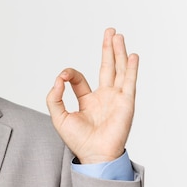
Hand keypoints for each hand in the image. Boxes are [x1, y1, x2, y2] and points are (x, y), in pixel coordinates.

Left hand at [46, 28, 138, 163]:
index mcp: (88, 100)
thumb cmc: (78, 140)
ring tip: (118, 35)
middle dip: (108, 49)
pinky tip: (132, 55)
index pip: (80, 79)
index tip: (62, 78)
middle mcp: (104, 97)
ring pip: (119, 69)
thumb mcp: (58, 116)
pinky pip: (130, 81)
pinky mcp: (126, 102)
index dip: (70, 74)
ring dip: (119, 52)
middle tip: (110, 31)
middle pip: (107, 67)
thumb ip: (54, 97)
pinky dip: (131, 68)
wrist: (94, 154)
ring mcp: (116, 98)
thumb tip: (59, 79)